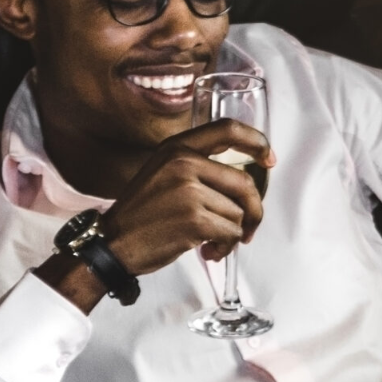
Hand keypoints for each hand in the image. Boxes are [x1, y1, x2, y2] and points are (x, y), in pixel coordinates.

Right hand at [100, 120, 273, 276]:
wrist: (112, 244)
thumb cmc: (143, 215)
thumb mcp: (164, 174)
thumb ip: (199, 169)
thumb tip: (245, 183)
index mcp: (177, 148)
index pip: (227, 130)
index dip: (256, 142)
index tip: (269, 158)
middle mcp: (182, 163)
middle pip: (244, 184)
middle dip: (254, 211)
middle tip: (249, 229)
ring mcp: (188, 191)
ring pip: (238, 213)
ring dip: (232, 234)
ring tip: (211, 242)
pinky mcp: (193, 219)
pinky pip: (231, 233)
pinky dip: (225, 247)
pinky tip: (208, 251)